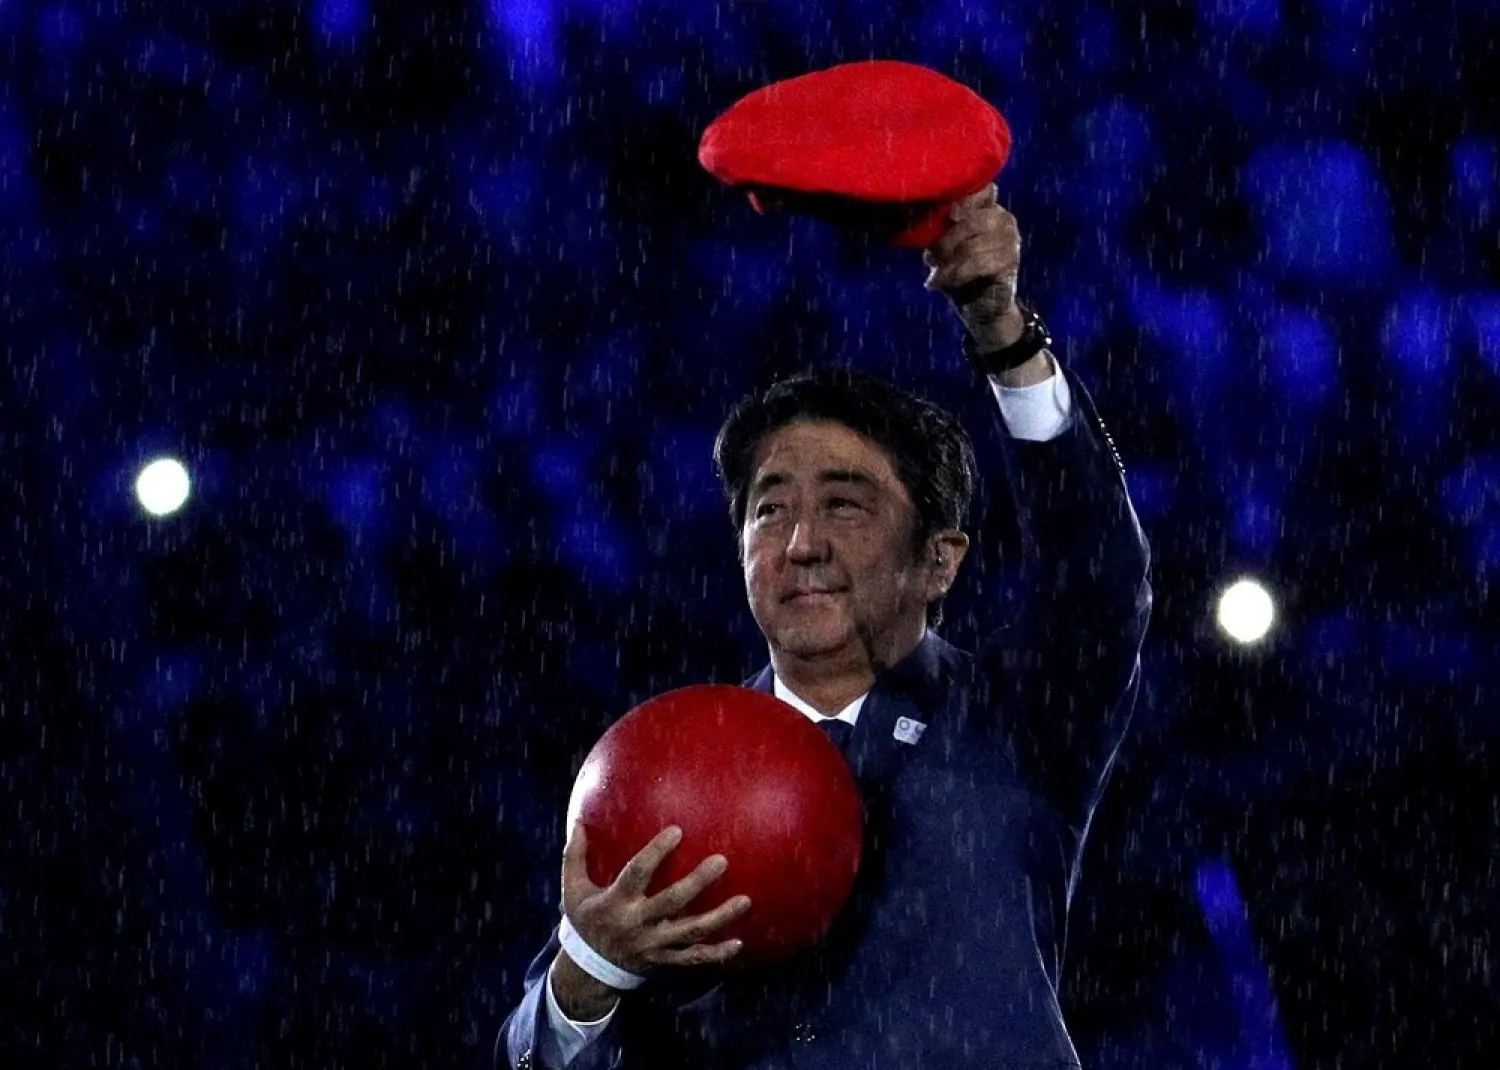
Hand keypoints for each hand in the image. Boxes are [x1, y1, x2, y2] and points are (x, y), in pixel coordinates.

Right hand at [551, 823, 750, 1017]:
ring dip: (719, 918)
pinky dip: (716, 953)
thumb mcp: (571, 889)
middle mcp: (636, 924)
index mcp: (615, 903)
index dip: (656, 853)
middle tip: (722, 861)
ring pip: (690, 932)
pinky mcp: (663, 960)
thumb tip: (577, 821)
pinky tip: (739, 943)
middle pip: (672, 902)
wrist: (589, 969)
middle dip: (697, 882)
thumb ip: (574, 855)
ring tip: (745, 901)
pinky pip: (693, 958)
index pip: (637, 874)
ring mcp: (653, 944)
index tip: (677, 831)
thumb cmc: (585, 920)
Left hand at [922, 185, 1025, 350]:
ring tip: (936, 276)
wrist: (980, 307)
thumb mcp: (944, 247)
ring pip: (973, 245)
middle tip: (930, 258)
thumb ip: (937, 230)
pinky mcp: (1011, 262)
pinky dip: (957, 274)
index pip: (983, 188)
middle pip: (972, 220)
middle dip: (946, 240)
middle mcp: (1003, 219)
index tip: (948, 215)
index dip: (965, 197)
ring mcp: (1011, 240)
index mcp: (987, 208)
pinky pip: (979, 264)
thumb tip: (915, 220)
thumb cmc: (959, 271)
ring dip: (949, 263)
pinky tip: (942, 283)